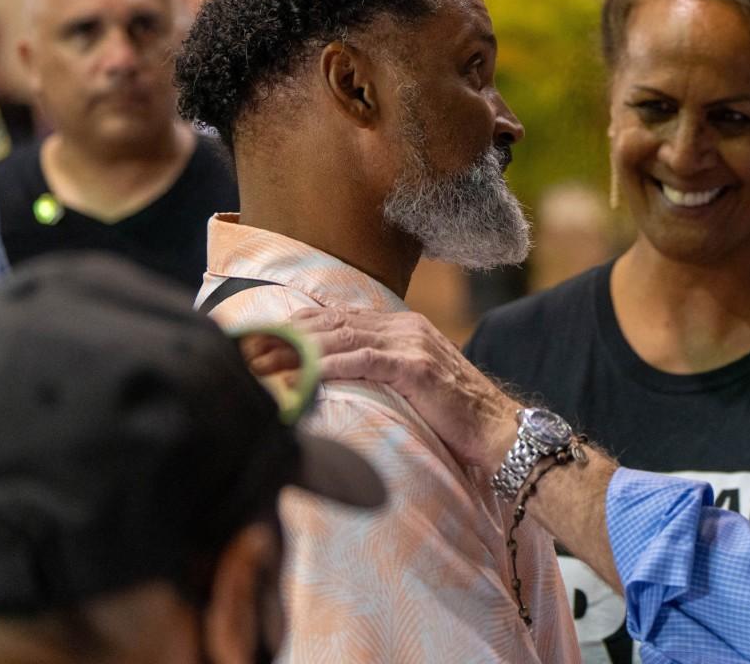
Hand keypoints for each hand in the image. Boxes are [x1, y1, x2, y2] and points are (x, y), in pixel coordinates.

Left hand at [281, 306, 521, 471]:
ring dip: (298, 350)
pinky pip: (363, 360)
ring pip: (342, 337)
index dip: (297, 327)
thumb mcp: (413, 385)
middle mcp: (406, 326)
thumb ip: (380, 372)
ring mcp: (412, 343)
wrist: (501, 432)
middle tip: (248, 352)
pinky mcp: (416, 367)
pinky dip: (329, 366)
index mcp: (403, 327)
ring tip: (263, 364)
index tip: (262, 340)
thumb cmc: (456, 418)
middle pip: (333, 322)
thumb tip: (335, 380)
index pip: (338, 318)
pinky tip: (303, 374)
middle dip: (287, 336)